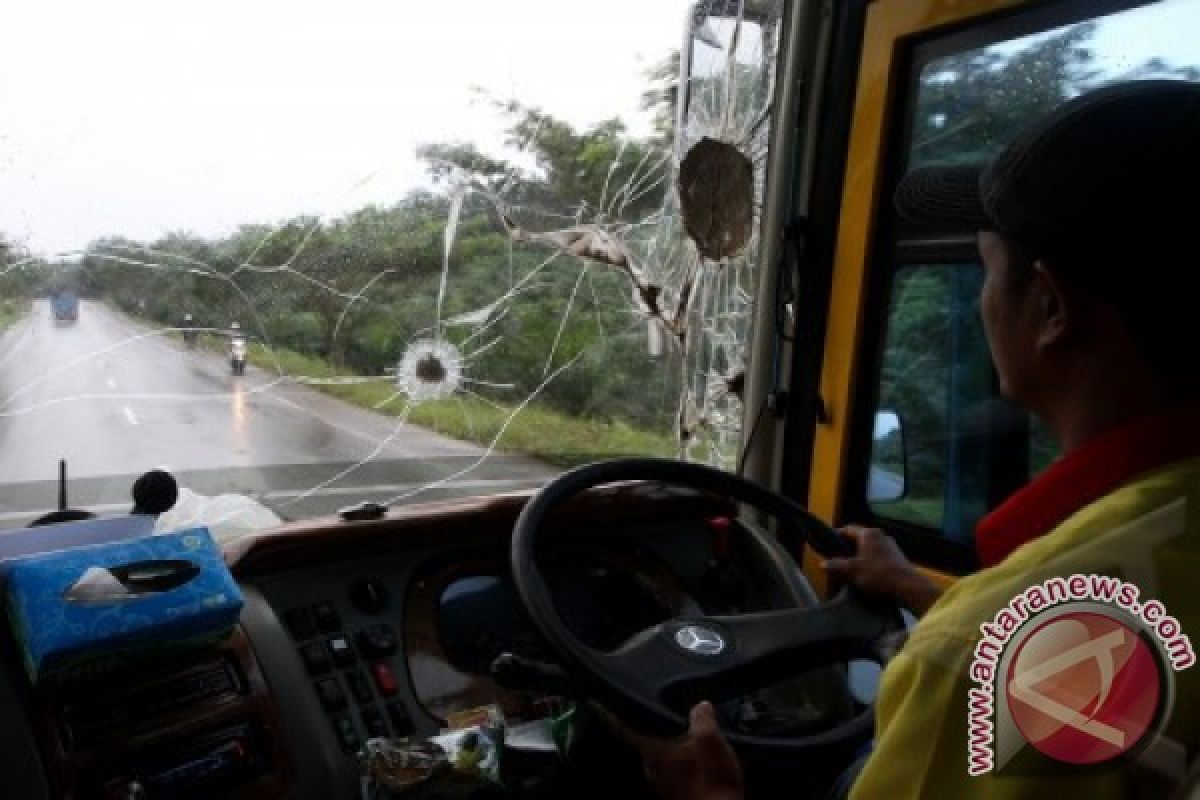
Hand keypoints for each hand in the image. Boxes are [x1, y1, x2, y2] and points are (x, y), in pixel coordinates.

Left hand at [606, 702, 743, 799]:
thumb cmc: (710, 782)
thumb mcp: (710, 740)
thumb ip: (701, 719)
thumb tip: (701, 706)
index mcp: (651, 751)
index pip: (621, 728)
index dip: (606, 714)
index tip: (593, 703)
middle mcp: (650, 768)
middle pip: (642, 741)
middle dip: (651, 729)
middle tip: (662, 715)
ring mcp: (661, 784)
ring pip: (660, 757)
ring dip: (670, 747)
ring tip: (686, 737)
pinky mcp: (675, 794)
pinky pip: (674, 771)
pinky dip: (682, 763)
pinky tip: (698, 761)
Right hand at [822, 526, 941, 614]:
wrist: (908, 587)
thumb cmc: (879, 575)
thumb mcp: (852, 571)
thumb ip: (836, 565)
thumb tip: (823, 563)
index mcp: (869, 534)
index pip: (848, 529)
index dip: (836, 536)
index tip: (828, 545)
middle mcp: (880, 536)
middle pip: (859, 538)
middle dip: (847, 549)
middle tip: (837, 560)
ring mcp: (891, 546)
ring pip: (869, 548)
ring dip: (859, 557)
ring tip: (851, 569)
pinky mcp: (897, 557)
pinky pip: (878, 556)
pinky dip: (870, 562)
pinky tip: (867, 575)